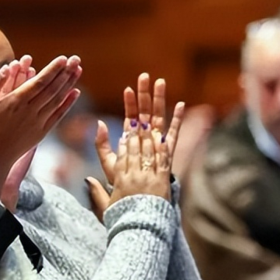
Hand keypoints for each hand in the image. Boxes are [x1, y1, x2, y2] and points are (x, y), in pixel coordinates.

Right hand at [0, 55, 81, 200]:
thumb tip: (8, 67)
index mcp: (15, 102)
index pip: (39, 82)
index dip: (52, 70)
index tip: (63, 58)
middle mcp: (30, 111)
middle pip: (52, 89)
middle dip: (65, 72)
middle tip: (76, 58)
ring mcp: (38, 122)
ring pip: (57, 100)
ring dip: (69, 84)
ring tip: (78, 70)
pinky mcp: (42, 132)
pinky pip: (58, 115)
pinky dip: (68, 103)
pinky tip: (76, 92)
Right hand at [88, 119, 171, 218]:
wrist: (142, 232)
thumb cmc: (124, 221)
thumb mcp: (106, 207)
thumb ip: (96, 192)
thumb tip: (87, 180)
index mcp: (120, 181)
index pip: (121, 156)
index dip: (124, 143)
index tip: (126, 132)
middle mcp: (134, 176)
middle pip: (134, 150)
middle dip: (135, 133)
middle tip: (138, 120)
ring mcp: (148, 178)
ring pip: (147, 152)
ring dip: (148, 136)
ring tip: (150, 124)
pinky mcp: (162, 182)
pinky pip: (162, 161)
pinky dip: (161, 149)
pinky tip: (162, 138)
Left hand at [95, 72, 183, 186]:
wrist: (137, 203)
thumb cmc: (122, 185)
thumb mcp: (109, 163)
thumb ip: (102, 145)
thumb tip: (99, 123)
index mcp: (131, 140)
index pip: (130, 116)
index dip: (129, 103)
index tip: (127, 88)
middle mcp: (145, 139)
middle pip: (145, 112)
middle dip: (145, 95)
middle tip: (145, 76)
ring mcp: (157, 144)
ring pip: (159, 118)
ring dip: (160, 100)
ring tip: (161, 83)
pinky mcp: (168, 153)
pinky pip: (174, 134)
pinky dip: (177, 120)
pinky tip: (180, 105)